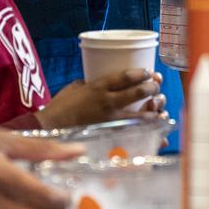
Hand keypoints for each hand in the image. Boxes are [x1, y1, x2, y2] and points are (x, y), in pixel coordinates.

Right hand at [37, 68, 163, 128]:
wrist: (48, 130)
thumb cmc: (58, 108)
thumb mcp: (73, 89)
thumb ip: (87, 85)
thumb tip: (94, 83)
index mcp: (98, 87)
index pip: (127, 76)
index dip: (142, 73)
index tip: (150, 72)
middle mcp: (108, 102)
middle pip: (139, 92)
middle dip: (152, 88)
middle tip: (157, 87)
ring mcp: (111, 120)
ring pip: (142, 115)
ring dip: (155, 110)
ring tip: (160, 107)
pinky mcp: (111, 136)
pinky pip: (136, 133)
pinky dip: (150, 131)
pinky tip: (157, 129)